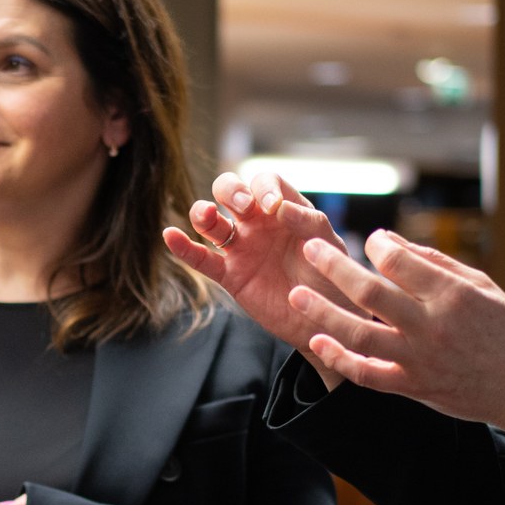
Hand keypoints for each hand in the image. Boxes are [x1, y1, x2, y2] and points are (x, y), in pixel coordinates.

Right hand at [163, 171, 359, 384]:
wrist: (329, 322)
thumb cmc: (334, 279)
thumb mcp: (332, 248)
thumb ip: (309, 224)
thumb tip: (279, 207)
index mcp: (284, 210)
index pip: (265, 182)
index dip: (264, 187)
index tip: (272, 207)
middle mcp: (258, 224)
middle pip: (230, 191)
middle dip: (230, 190)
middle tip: (241, 205)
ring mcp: (241, 249)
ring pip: (211, 222)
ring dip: (203, 212)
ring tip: (208, 216)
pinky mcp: (230, 276)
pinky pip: (202, 259)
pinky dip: (183, 248)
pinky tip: (170, 235)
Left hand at [288, 229, 504, 446]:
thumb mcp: (480, 285)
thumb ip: (434, 262)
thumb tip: (389, 242)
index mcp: (452, 294)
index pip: (397, 260)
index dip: (377, 244)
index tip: (371, 241)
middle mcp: (431, 325)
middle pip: (369, 291)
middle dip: (333, 266)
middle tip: (310, 248)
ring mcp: (419, 359)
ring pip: (358, 333)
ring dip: (322, 312)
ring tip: (296, 294)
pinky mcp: (412, 386)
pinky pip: (366, 374)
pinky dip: (338, 358)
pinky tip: (317, 342)